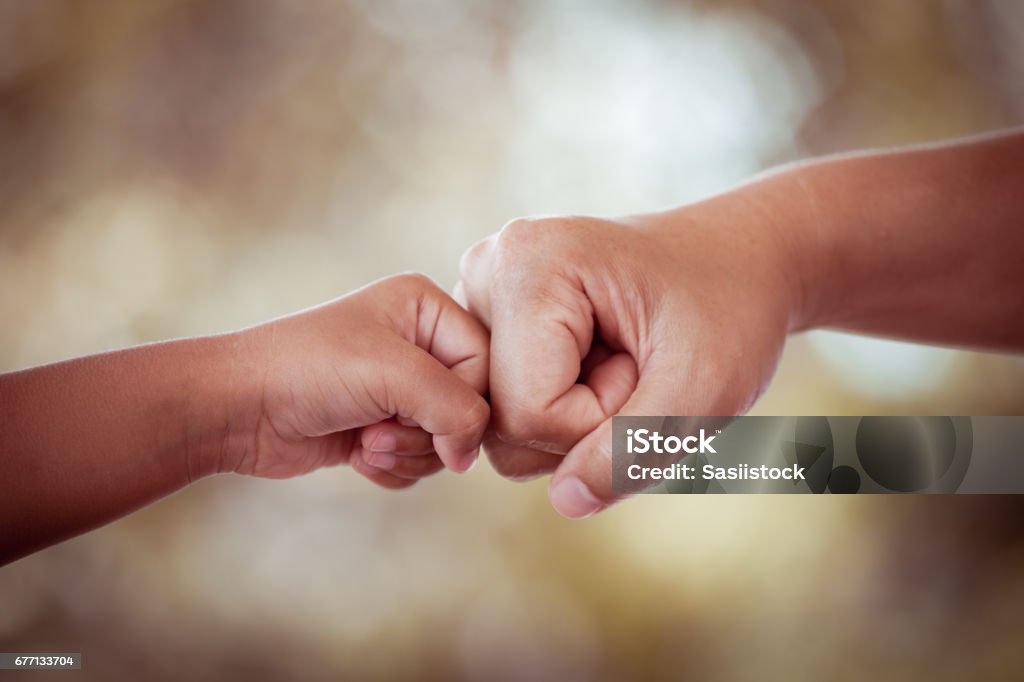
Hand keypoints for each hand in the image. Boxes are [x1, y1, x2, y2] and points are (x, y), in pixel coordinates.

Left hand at [221, 273, 489, 487]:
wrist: (237, 408)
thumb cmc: (309, 370)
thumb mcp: (395, 375)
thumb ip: (457, 409)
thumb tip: (470, 456)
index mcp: (425, 308)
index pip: (484, 365)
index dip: (464, 404)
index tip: (423, 421)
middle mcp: (418, 344)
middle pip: (468, 408)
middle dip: (428, 433)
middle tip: (380, 429)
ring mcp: (398, 388)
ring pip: (445, 440)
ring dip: (408, 454)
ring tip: (364, 442)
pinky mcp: (381, 426)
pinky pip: (419, 461)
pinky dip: (393, 468)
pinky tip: (356, 455)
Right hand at [458, 193, 801, 516]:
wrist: (737, 263)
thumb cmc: (729, 309)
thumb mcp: (705, 387)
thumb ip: (635, 451)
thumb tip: (566, 502)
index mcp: (528, 263)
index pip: (527, 412)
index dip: (598, 423)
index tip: (646, 370)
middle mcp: (490, 270)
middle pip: (498, 422)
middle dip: (580, 423)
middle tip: (638, 367)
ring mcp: (484, 296)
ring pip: (498, 424)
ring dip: (573, 419)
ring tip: (622, 363)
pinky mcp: (492, 321)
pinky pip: (506, 408)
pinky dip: (560, 408)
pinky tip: (598, 363)